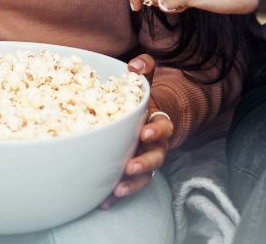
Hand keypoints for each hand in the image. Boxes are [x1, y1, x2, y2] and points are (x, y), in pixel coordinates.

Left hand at [100, 54, 172, 208]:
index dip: (155, 130)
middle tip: (131, 167)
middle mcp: (155, 144)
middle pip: (156, 156)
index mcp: (157, 122)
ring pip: (144, 176)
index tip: (144, 133)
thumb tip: (134, 64)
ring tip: (117, 190)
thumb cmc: (145, 100)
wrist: (153, 118)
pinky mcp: (133, 172)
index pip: (162, 126)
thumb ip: (144, 70)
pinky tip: (103, 201)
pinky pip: (128, 185)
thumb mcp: (147, 82)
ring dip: (132, 184)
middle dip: (144, 163)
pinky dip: (117, 194)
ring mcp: (145, 160)